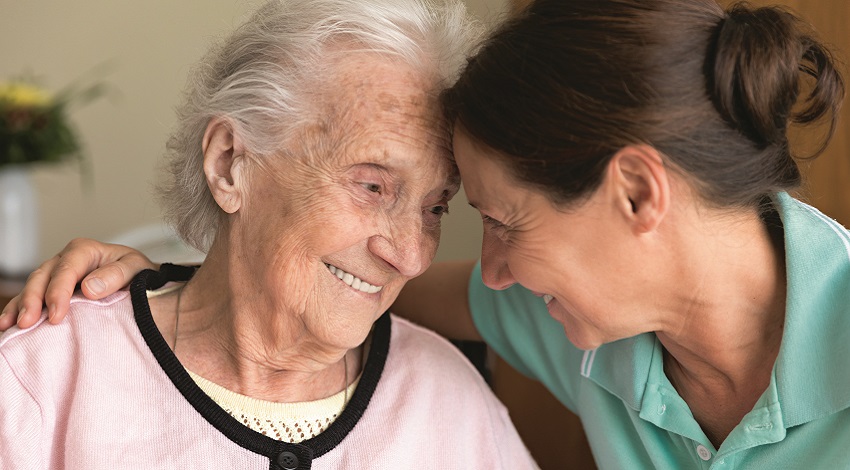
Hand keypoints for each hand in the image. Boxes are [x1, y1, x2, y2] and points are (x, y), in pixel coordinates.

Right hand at [0, 238, 156, 330]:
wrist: (141, 280)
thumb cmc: (138, 273)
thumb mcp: (136, 268)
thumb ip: (116, 275)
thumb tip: (89, 287)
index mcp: (85, 250)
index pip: (67, 269)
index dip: (58, 292)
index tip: (57, 315)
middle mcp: (66, 260)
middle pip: (43, 276)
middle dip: (33, 300)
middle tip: (28, 323)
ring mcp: (55, 274)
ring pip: (32, 286)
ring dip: (21, 306)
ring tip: (12, 325)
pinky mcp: (51, 289)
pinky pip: (30, 298)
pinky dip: (18, 309)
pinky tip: (7, 323)